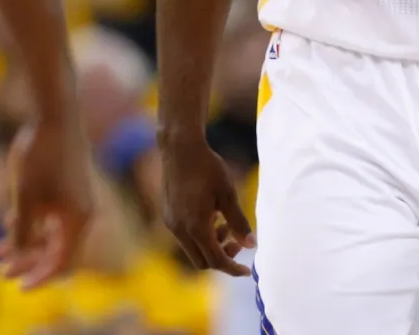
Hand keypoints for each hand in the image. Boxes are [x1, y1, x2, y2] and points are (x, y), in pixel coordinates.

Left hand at [0, 114, 94, 287]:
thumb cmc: (41, 155)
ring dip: (26, 243)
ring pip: (52, 233)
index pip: (62, 262)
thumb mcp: (24, 197)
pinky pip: (53, 216)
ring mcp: (78, 199)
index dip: (39, 277)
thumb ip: (22, 230)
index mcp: (79, 219)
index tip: (17, 287)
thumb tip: (19, 253)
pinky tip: (8, 220)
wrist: (56, 113)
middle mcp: (83, 212)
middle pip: (58, 250)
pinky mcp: (71, 186)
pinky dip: (32, 224)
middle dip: (28, 261)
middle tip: (0, 270)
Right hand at [160, 135, 254, 275]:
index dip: (232, 268)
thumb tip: (250, 245)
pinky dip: (201, 235)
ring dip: (211, 244)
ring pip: (193, 249)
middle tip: (238, 241)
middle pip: (202, 261)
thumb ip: (238, 222)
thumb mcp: (228, 194)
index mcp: (196, 227)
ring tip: (225, 223)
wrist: (180, 148)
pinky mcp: (168, 215)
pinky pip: (185, 237)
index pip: (216, 260)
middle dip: (222, 257)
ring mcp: (171, 223)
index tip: (246, 271)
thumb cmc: (208, 168)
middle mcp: (180, 230)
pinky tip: (211, 214)